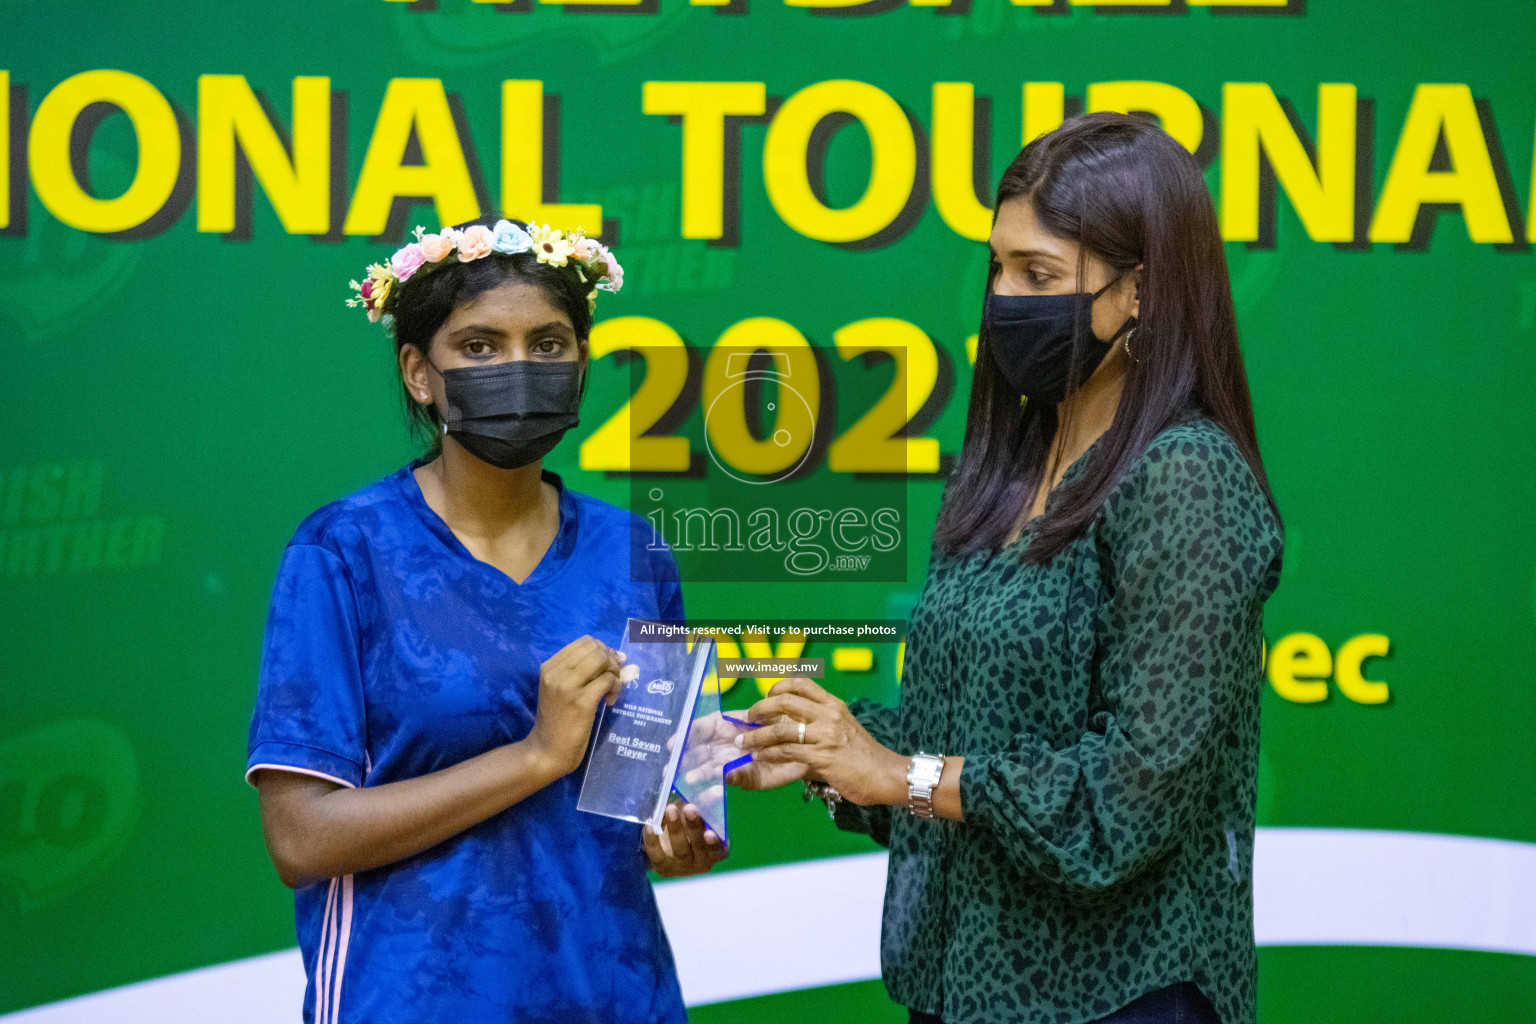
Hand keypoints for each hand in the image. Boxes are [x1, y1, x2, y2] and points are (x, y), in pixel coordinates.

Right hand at [526, 636, 623, 776]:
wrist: (547, 750)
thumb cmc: (557, 719)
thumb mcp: (561, 689)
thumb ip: (583, 671)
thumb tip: (619, 656)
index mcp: (550, 666)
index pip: (584, 642)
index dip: (602, 650)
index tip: (608, 666)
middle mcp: (557, 672)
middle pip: (595, 648)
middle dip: (610, 660)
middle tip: (612, 678)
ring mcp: (568, 686)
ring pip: (602, 660)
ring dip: (614, 672)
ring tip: (611, 689)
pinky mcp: (582, 702)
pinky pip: (608, 680)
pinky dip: (616, 687)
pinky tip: (610, 701)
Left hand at [643, 801, 727, 877]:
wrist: (665, 843)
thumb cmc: (687, 823)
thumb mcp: (696, 812)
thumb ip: (704, 801)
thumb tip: (712, 786)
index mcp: (715, 851)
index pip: (719, 850)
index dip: (715, 843)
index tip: (710, 832)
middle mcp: (701, 862)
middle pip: (698, 847)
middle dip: (694, 827)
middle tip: (690, 807)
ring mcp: (681, 867)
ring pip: (679, 850)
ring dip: (675, 828)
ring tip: (670, 809)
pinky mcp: (663, 867)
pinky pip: (657, 854)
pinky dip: (653, 838)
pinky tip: (650, 824)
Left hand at [736, 677, 906, 805]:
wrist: (886, 775)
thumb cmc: (864, 755)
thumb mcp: (844, 728)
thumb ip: (822, 723)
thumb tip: (793, 725)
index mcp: (833, 705)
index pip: (801, 683)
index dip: (778, 687)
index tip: (766, 697)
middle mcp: (828, 715)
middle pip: (785, 700)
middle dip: (760, 708)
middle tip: (749, 718)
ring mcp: (825, 735)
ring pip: (781, 729)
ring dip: (757, 736)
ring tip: (744, 742)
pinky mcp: (822, 757)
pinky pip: (786, 752)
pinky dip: (768, 753)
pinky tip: (760, 757)